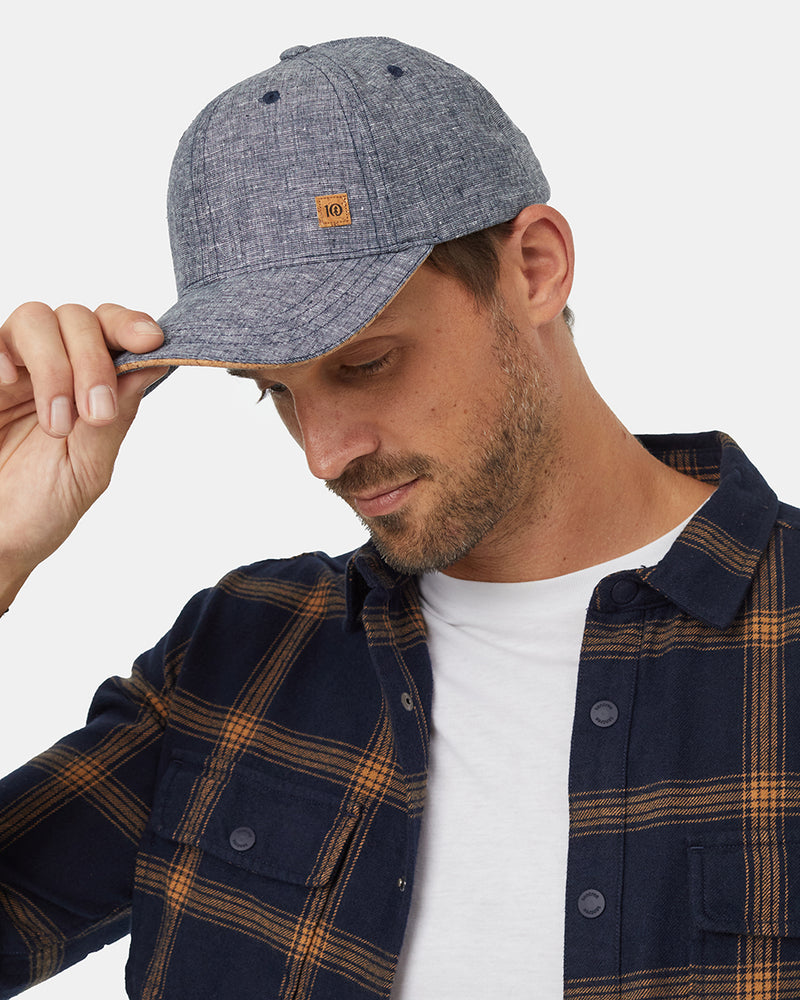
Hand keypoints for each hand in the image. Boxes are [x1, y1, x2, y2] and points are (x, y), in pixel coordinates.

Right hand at [0, 301, 168, 607]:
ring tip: (56, 423)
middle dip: (94, 360)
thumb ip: (116, 414)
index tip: (151, 340)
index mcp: (87, 386)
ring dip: (55, 366)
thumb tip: (153, 364)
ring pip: (36, 318)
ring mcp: (10, 368)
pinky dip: (3, 353)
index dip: (132, 325)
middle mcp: (51, 367)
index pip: (112, 332)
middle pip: (79, 318)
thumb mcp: (88, 467)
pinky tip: (7, 383)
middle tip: (94, 413)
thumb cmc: (38, 509)